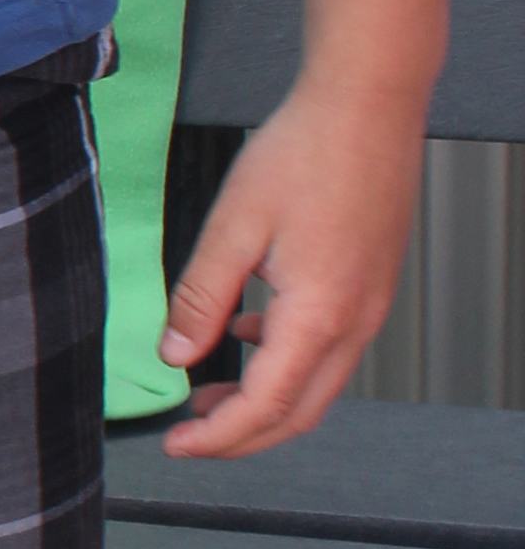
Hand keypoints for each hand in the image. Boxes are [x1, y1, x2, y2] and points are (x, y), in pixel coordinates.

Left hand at [158, 75, 422, 455]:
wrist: (368, 104)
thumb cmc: (305, 151)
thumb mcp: (232, 226)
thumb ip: (201, 298)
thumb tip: (175, 355)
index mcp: (319, 315)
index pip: (264, 407)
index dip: (217, 438)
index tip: (175, 444)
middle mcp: (356, 322)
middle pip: (299, 413)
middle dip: (241, 436)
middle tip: (189, 434)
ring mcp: (372, 305)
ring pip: (318, 386)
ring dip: (264, 401)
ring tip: (209, 392)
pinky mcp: (373, 286)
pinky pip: (331, 349)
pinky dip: (287, 363)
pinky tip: (250, 333)